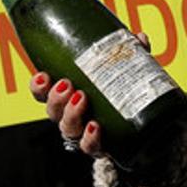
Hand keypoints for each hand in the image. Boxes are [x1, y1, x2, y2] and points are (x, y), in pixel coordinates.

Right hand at [28, 32, 149, 156]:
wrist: (147, 134)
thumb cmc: (127, 98)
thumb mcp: (127, 73)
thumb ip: (131, 56)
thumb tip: (139, 37)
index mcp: (70, 97)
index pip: (44, 93)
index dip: (38, 86)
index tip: (43, 75)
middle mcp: (73, 117)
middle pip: (53, 111)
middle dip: (55, 98)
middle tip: (66, 85)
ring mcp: (85, 134)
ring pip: (67, 129)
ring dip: (70, 114)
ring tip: (81, 98)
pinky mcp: (101, 148)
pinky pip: (90, 147)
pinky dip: (90, 138)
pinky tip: (95, 127)